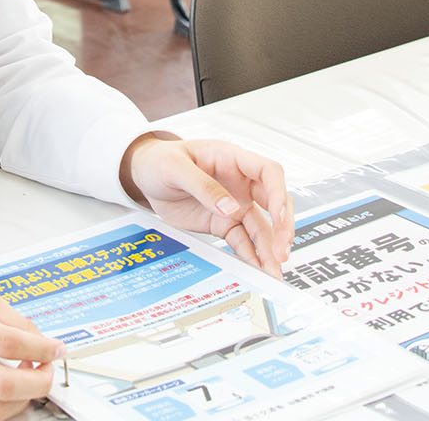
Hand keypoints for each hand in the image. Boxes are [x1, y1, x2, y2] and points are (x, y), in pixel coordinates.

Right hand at [0, 285, 62, 419]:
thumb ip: (9, 316)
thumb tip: (40, 339)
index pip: (7, 343)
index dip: (41, 348)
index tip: (56, 348)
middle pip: (3, 384)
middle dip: (39, 381)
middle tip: (48, 369)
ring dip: (24, 399)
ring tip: (30, 380)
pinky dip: (4, 405)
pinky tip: (11, 389)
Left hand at [121, 135, 291, 273]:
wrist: (145, 176)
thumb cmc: (160, 160)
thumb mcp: (175, 167)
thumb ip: (203, 186)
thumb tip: (230, 207)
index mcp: (231, 159)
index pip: (268, 172)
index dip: (278, 193)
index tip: (279, 215)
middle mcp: (240, 182)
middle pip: (274, 202)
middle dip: (283, 226)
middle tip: (282, 250)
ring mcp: (235, 204)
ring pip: (262, 226)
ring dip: (270, 247)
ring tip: (274, 270)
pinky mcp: (224, 223)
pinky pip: (243, 240)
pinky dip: (251, 255)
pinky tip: (258, 269)